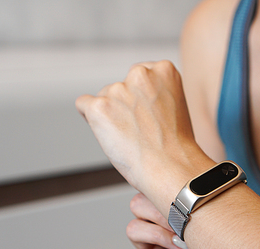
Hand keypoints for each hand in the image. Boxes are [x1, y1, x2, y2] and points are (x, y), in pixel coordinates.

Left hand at [76, 61, 212, 211]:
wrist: (170, 167)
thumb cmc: (175, 147)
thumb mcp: (175, 106)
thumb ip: (155, 94)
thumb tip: (132, 101)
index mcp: (164, 70)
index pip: (138, 76)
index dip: (140, 99)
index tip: (149, 116)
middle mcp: (140, 74)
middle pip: (118, 87)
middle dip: (124, 106)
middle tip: (140, 131)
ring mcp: (118, 89)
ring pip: (103, 99)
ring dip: (110, 117)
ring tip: (131, 138)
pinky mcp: (99, 106)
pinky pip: (83, 105)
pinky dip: (91, 121)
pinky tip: (109, 135)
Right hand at [127, 192, 245, 248]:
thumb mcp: (216, 231)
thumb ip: (208, 212)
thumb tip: (209, 192)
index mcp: (169, 216)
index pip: (152, 191)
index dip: (162, 192)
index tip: (186, 200)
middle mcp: (156, 231)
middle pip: (137, 205)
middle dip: (159, 211)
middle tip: (182, 223)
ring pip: (134, 230)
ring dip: (160, 234)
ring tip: (184, 244)